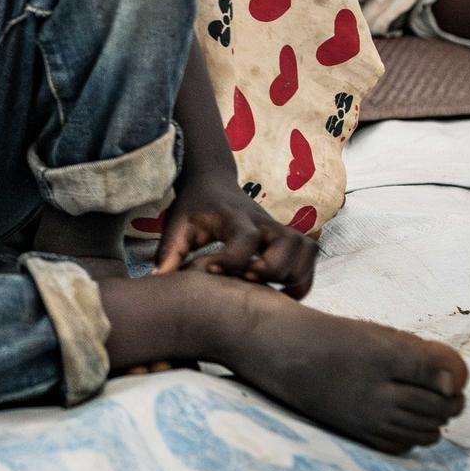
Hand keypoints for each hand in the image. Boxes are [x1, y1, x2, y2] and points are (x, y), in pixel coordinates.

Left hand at [155, 173, 317, 295]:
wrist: (212, 182)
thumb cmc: (194, 208)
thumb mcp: (176, 225)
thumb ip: (169, 253)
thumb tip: (159, 283)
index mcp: (233, 217)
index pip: (245, 238)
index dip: (233, 260)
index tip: (212, 270)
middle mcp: (262, 221)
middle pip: (287, 244)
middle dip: (271, 270)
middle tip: (246, 282)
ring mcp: (279, 227)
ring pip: (305, 250)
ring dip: (292, 274)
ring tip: (266, 289)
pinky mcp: (289, 236)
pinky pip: (310, 255)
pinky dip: (303, 276)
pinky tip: (279, 289)